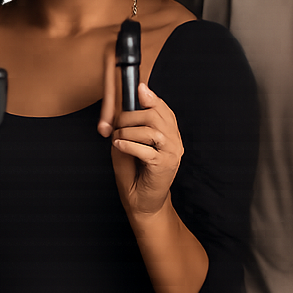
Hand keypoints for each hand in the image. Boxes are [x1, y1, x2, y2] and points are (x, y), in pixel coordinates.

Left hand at [100, 49, 182, 219]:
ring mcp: (172, 154)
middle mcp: (175, 141)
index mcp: (170, 133)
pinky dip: (128, 145)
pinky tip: (118, 146)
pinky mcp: (164, 166)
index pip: (163, 108)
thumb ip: (132, 122)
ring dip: (127, 132)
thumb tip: (128, 102)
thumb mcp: (131, 141)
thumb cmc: (135, 170)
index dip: (150, 97)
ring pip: (150, 130)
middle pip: (154, 115)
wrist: (142, 202)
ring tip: (117, 139)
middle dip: (130, 116)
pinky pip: (145, 150)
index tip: (138, 90)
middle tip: (117, 126)